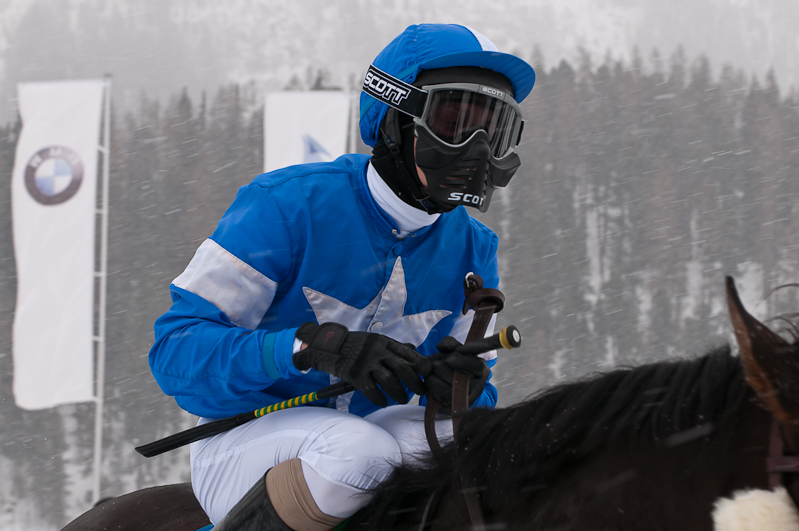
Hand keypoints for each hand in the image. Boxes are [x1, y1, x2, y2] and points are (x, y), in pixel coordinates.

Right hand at [293, 322, 431, 407]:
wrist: (330, 346)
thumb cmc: (357, 345)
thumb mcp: (376, 341)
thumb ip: (393, 348)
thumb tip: (414, 352)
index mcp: (384, 342)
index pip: (407, 353)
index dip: (420, 363)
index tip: (427, 372)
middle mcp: (377, 352)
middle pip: (402, 368)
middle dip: (414, 382)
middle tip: (420, 391)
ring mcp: (366, 363)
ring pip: (389, 381)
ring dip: (399, 393)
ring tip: (403, 399)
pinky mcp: (356, 375)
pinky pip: (371, 390)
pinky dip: (379, 398)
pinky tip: (384, 402)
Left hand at [424, 336, 489, 411]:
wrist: (447, 383)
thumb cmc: (452, 363)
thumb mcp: (452, 350)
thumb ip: (448, 342)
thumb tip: (442, 347)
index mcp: (481, 370)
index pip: (476, 365)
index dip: (461, 361)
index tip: (448, 358)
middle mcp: (478, 386)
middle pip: (458, 378)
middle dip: (441, 369)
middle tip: (434, 365)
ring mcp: (467, 399)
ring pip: (447, 390)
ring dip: (433, 379)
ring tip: (430, 374)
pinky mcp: (455, 408)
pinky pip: (441, 400)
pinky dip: (432, 391)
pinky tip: (431, 385)